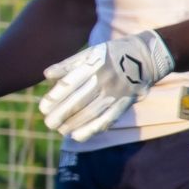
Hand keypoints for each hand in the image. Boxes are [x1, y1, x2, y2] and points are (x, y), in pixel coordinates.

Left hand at [39, 30, 172, 141]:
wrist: (146, 55)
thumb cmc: (110, 54)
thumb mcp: (90, 52)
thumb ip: (68, 64)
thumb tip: (46, 75)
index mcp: (93, 64)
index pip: (70, 83)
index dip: (55, 97)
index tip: (43, 108)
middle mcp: (105, 78)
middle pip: (79, 101)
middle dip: (61, 114)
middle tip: (48, 123)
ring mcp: (117, 92)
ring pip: (92, 112)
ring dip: (74, 124)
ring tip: (60, 130)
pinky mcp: (126, 103)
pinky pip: (108, 119)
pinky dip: (92, 129)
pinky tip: (78, 136)